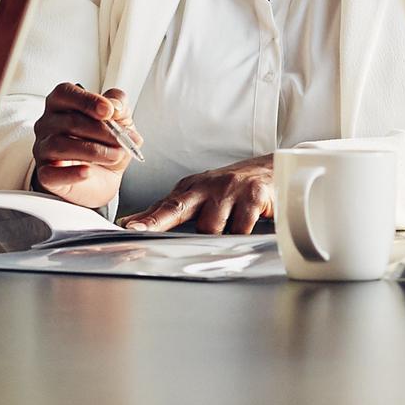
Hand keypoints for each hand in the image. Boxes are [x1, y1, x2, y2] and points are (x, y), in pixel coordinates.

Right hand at [30, 83, 139, 204]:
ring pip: (60, 145)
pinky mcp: (45, 174)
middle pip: (69, 121)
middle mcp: (47, 124)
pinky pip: (51, 174)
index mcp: (62, 104)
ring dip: (94, 151)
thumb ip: (119, 107)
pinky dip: (71, 173)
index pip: (65, 93)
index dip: (87, 100)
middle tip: (121, 140)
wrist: (102, 178)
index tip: (109, 111)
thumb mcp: (120, 121)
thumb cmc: (104, 144)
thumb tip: (115, 106)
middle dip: (101, 131)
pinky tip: (87, 172)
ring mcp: (43, 149)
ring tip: (114, 156)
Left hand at [124, 157, 275, 233]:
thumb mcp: (199, 194)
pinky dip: (243, 234)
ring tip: (231, 223)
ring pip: (211, 227)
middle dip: (157, 222)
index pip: (164, 205)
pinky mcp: (254, 196)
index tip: (129, 228)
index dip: (147, 218)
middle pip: (177, 208)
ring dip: (219, 235)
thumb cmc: (231, 188)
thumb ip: (168, 210)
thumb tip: (133, 222)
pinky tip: (248, 226)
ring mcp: (230, 190)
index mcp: (191, 187)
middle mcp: (207, 186)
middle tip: (139, 231)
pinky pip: (241, 229)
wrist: (274, 170)